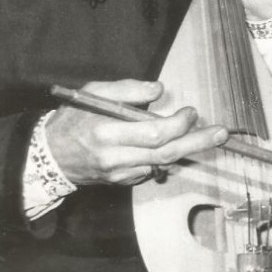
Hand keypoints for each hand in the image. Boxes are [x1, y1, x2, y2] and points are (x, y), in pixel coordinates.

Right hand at [45, 79, 228, 185]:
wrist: (50, 155)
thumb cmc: (73, 118)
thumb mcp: (93, 92)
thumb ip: (126, 90)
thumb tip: (158, 90)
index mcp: (106, 132)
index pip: (152, 134)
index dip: (177, 124)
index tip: (190, 112)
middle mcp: (114, 157)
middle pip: (165, 153)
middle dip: (196, 142)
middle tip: (221, 133)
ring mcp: (119, 173)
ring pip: (162, 164)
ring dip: (187, 150)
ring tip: (209, 137)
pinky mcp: (121, 182)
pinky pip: (151, 170)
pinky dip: (166, 158)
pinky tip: (177, 146)